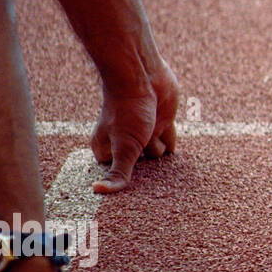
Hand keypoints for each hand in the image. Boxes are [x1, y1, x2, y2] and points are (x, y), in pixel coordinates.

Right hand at [90, 57, 179, 192]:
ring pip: (155, 154)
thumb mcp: (124, 147)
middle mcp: (125, 141)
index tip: (133, 194)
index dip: (126, 180)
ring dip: (159, 157)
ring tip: (166, 171)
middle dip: (145, 172)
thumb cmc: (127, 111)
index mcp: (107, 149)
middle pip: (139, 166)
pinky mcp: (163, 121)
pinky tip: (174, 157)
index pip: (118, 174)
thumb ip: (119, 172)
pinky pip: (169, 139)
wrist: (143, 77)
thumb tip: (98, 191)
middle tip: (155, 188)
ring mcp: (144, 131)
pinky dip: (171, 146)